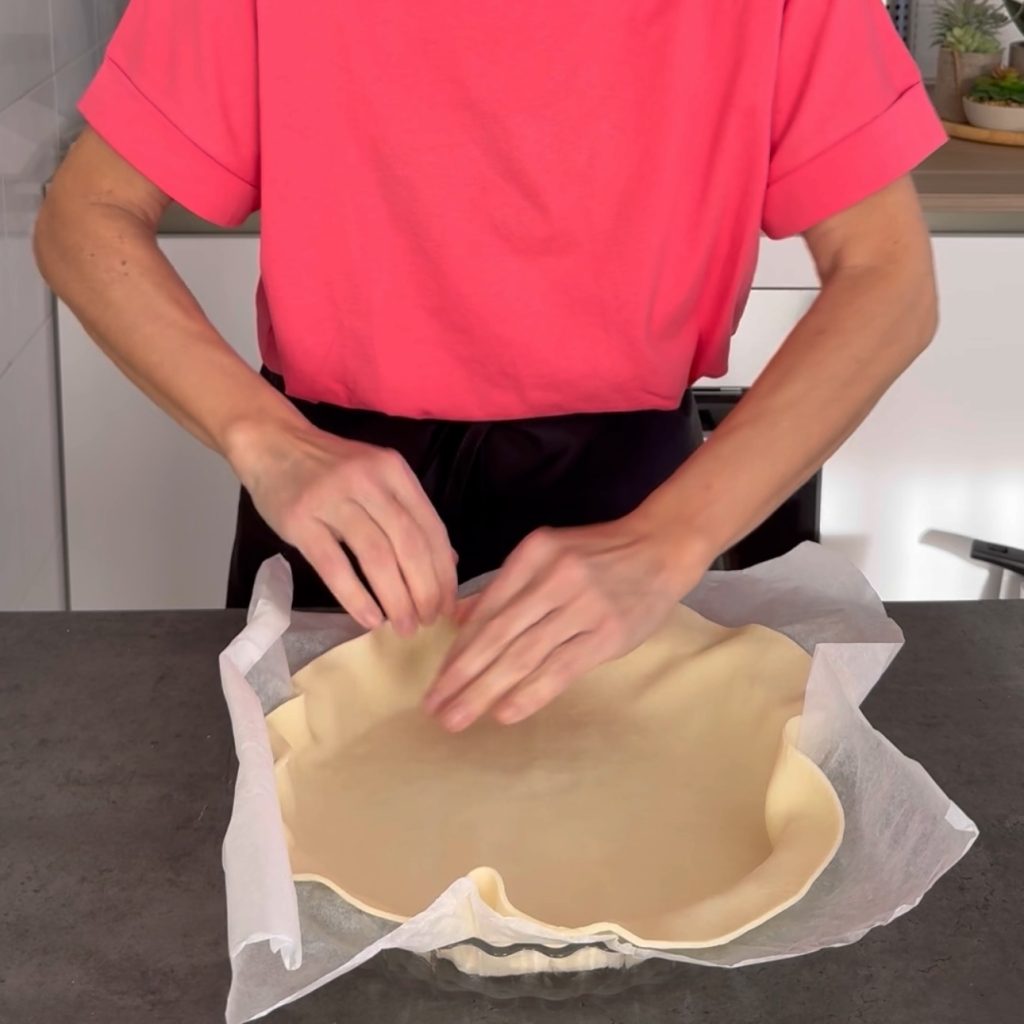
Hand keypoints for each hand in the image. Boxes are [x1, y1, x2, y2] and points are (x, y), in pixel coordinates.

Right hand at [228, 417, 456, 632]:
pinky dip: (355, 596)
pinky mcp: (300, 520)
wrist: (272, 442)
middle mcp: (369, 481)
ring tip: (403, 627)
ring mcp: (333, 499)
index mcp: (394, 472)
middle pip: (409, 544)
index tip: (448, 605)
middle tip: (427, 622)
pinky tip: (369, 618)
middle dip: (424, 590)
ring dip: (395, 598)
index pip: (431, 528)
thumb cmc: (330, 467)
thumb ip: (410, 514)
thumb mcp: (378, 478)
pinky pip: (334, 565)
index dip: (444, 572)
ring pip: (376, 556)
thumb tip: (447, 562)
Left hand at [422, 514, 710, 729]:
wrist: (661, 548)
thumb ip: (504, 587)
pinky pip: (560, 668)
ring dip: (484, 690)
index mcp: (533, 555)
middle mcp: (553, 577)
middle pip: (496, 635)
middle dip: (460, 676)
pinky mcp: (607, 633)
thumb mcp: (547, 555)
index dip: (458, 649)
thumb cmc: (599, 555)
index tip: (437, 681)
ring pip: (522, 655)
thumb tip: (457, 618)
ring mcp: (582, 605)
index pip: (487, 610)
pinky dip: (529, 692)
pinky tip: (504, 713)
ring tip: (458, 717)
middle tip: (434, 708)